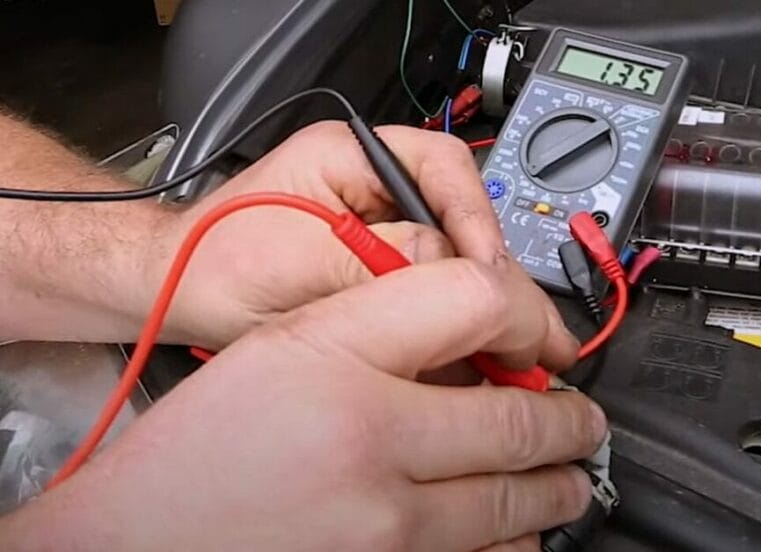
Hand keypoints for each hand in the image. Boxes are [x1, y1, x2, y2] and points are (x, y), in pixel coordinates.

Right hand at [4, 257, 605, 550]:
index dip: (529, 314)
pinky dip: (515, 545)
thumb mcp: (280, 347)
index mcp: (339, 363)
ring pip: (522, 506)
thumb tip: (480, 333)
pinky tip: (514, 531)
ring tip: (565, 477)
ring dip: (556, 487)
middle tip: (584, 421)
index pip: (480, 303)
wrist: (133, 546)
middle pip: (524, 419)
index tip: (542, 337)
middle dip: (572, 421)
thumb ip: (382, 323)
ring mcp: (386, 531)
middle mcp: (372, 447)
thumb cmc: (199, 450)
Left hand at [151, 122, 573, 366]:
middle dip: (492, 276)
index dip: (478, 226)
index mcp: (354, 156)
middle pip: (464, 218)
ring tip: (506, 351)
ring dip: (478, 305)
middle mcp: (374, 188)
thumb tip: (460, 268)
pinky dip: (452, 325)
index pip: (445, 172)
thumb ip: (384, 256)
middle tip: (525, 328)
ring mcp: (378, 231)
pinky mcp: (376, 273)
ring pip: (455, 261)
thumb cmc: (216, 264)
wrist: (175, 297)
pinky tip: (469, 359)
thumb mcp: (303, 260)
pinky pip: (431, 293)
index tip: (492, 277)